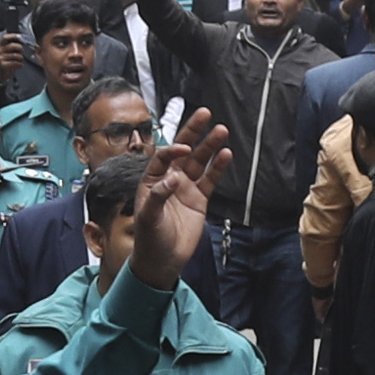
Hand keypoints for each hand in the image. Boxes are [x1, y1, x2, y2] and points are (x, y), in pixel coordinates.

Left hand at [125, 113, 231, 288]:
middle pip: (183, 150)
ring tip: (221, 130)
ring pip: (200, 161)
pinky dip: (218, 167)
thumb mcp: (148, 217)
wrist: (163, 260)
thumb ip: (158, 196)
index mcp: (152, 179)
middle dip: (193, 132)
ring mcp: (186, 188)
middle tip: (205, 113)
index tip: (184, 150)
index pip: (164, 157)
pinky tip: (226, 154)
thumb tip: (173, 178)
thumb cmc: (149, 239)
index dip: (174, 150)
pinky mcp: (200, 199)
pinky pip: (211, 179)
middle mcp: (169, 179)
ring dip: (210, 146)